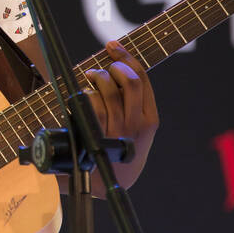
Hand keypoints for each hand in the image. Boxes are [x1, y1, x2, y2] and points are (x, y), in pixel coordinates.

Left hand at [86, 40, 158, 188]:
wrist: (108, 187)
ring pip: (109, 89)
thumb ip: (131, 104)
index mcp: (150, 119)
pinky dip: (85, 94)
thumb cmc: (118, 153)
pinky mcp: (99, 135)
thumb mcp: (135, 131)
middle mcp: (137, 123)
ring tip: (90, 80)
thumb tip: (115, 67)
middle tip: (99, 71)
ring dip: (96, 78)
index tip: (113, 45)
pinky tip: (83, 96)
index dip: (126, 57)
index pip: (142, 79)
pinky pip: (92, 104)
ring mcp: (118, 130)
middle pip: (128, 80)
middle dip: (111, 67)